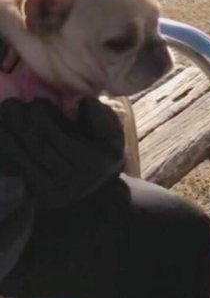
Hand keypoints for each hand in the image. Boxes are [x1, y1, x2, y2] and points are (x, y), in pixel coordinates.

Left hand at [0, 97, 124, 207]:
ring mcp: (52, 192)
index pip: (57, 137)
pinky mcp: (38, 197)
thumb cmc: (100, 151)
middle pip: (38, 147)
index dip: (42, 116)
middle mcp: (71, 181)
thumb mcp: (110, 134)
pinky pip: (17, 171)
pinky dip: (6, 153)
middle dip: (21, 122)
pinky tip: (2, 134)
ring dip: (7, 135)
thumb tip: (82, 102)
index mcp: (90, 163)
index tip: (36, 101)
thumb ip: (101, 117)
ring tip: (3, 114)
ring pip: (23, 160)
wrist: (96, 186)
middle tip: (12, 103)